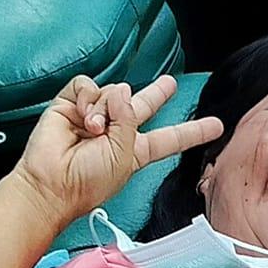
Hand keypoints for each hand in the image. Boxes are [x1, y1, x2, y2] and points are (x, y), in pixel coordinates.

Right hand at [8, 74, 224, 228]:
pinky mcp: (70, 105)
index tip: (216, 126)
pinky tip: (83, 118)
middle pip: (143, 105)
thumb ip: (130, 121)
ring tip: (94, 129)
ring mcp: (93, 117)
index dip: (193, 132)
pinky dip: (88, 98)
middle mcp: (116, 131)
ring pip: (115, 91)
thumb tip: (120, 91)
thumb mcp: (125, 156)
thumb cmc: (86, 182)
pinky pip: (87, 86)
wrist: (51, 183)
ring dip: (107, 108)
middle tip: (170, 83)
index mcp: (135, 151)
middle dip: (158, 93)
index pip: (169, 138)